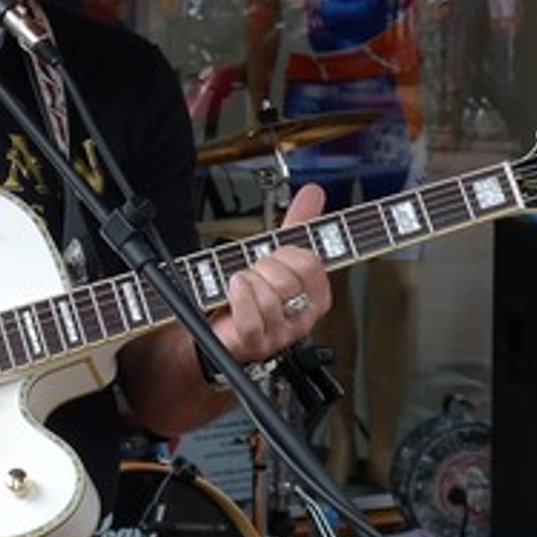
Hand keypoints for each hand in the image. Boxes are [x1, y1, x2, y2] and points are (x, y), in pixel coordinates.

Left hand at [209, 182, 329, 364]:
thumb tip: (314, 192)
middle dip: (262, 268)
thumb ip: (298, 224)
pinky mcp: (254, 344)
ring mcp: (279, 334)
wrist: (220, 324)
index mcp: (316, 297)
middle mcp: (301, 318)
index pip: (310, 264)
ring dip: (246, 283)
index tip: (274, 256)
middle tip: (253, 274)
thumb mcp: (277, 255)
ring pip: (268, 297)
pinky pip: (251, 318)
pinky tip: (234, 289)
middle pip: (288, 280)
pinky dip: (239, 298)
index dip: (285, 253)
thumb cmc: (253, 292)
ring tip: (241, 287)